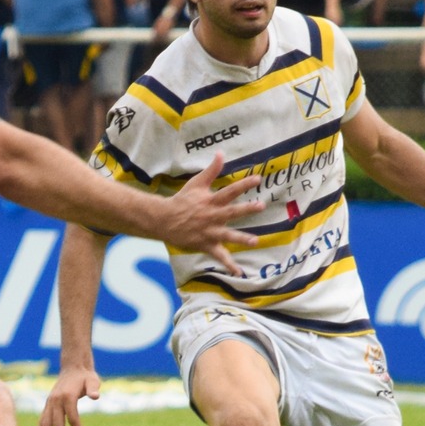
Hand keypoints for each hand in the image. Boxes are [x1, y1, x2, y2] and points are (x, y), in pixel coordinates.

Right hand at [34, 366, 100, 425]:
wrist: (73, 367)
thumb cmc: (85, 375)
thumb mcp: (93, 380)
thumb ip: (94, 388)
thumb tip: (96, 396)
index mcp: (67, 396)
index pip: (72, 417)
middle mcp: (56, 400)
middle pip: (57, 422)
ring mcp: (50, 402)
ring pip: (46, 422)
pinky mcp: (48, 404)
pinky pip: (42, 419)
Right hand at [158, 155, 264, 275]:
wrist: (164, 220)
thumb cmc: (182, 200)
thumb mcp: (196, 183)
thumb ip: (212, 170)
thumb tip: (221, 153)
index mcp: (211, 200)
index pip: (230, 190)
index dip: (243, 184)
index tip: (258, 179)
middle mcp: (212, 216)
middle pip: (232, 211)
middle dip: (246, 209)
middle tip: (260, 205)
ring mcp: (210, 232)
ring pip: (228, 235)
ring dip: (242, 238)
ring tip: (255, 241)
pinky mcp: (207, 245)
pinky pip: (220, 256)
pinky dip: (229, 265)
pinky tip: (239, 273)